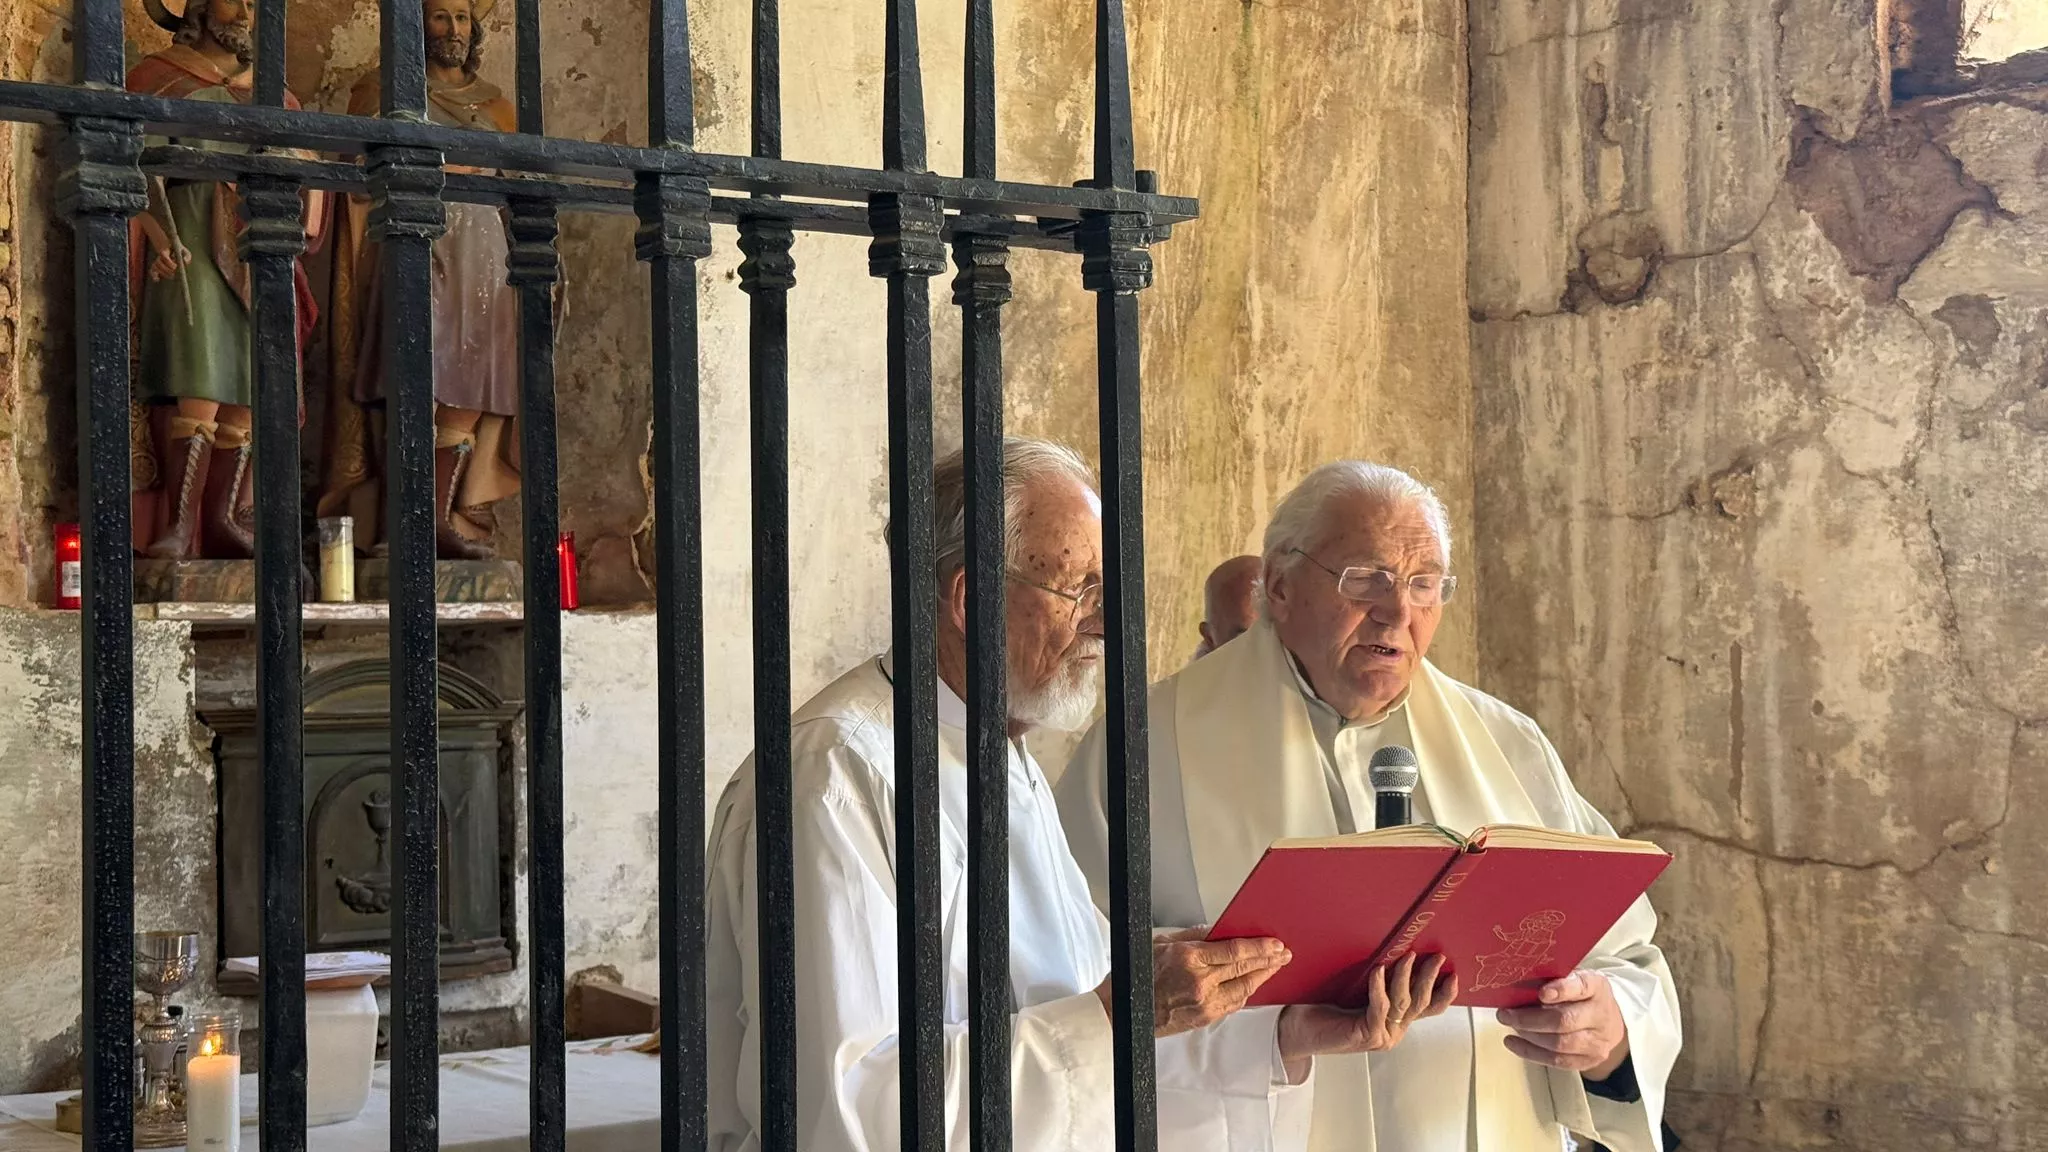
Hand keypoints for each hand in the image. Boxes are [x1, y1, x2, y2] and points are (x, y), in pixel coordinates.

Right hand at [148, 239, 190, 282]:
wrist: (171, 249)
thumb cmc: (179, 252)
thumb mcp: (185, 252)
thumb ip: (187, 256)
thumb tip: (185, 261)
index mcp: (165, 252)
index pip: (164, 257)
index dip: (169, 263)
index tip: (175, 267)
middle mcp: (159, 257)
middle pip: (159, 263)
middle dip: (167, 269)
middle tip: (174, 273)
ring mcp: (157, 262)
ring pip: (155, 267)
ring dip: (163, 273)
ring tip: (172, 276)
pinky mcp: (156, 267)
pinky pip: (152, 271)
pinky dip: (154, 276)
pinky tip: (157, 279)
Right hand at [1139, 926, 1290, 1037]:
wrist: (1123, 1011)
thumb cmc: (1137, 974)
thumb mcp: (1162, 942)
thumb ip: (1195, 936)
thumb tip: (1220, 930)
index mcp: (1189, 958)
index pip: (1235, 951)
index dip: (1259, 947)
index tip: (1275, 944)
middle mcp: (1200, 983)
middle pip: (1244, 970)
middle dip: (1268, 961)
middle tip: (1284, 954)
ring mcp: (1204, 1004)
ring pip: (1244, 989)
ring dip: (1262, 978)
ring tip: (1274, 967)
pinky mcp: (1204, 1019)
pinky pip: (1233, 1004)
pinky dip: (1246, 993)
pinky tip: (1253, 984)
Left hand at [1277, 952, 1455, 1081]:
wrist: (1297, 1029)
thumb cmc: (1324, 1006)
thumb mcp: (1359, 989)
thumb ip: (1380, 979)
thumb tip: (1394, 945)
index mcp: (1395, 1020)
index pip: (1430, 1008)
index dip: (1445, 992)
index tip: (1453, 972)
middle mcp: (1393, 1029)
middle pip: (1421, 1002)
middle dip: (1430, 977)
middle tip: (1436, 956)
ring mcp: (1383, 1035)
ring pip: (1403, 1002)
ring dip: (1407, 976)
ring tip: (1408, 955)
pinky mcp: (1367, 1035)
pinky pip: (1380, 1006)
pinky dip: (1380, 986)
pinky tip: (1379, 969)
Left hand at [1497, 969, 1628, 1076]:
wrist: (1608, 1021)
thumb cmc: (1581, 995)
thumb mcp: (1572, 978)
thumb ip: (1551, 978)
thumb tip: (1517, 982)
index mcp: (1597, 987)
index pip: (1582, 987)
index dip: (1562, 990)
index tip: (1541, 993)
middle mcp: (1600, 1014)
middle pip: (1565, 1021)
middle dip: (1530, 1019)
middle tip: (1506, 1013)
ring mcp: (1597, 1041)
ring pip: (1559, 1044)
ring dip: (1528, 1035)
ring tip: (1510, 1024)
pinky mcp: (1588, 1061)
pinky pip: (1556, 1061)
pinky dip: (1530, 1052)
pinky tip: (1512, 1042)